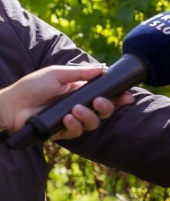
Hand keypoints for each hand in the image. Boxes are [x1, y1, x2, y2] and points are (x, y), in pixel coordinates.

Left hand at [0, 64, 132, 141]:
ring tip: (75, 111)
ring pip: (93, 123)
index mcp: (79, 91)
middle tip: (98, 102)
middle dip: (106, 107)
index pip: (104, 95)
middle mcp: (79, 106)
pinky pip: (77, 132)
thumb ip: (81, 72)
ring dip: (88, 117)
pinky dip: (74, 126)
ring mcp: (71, 120)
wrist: (11, 105)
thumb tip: (103, 68)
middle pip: (104, 111)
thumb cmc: (31, 87)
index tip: (127, 96)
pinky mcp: (62, 132)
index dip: (118, 97)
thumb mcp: (56, 73)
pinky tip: (66, 119)